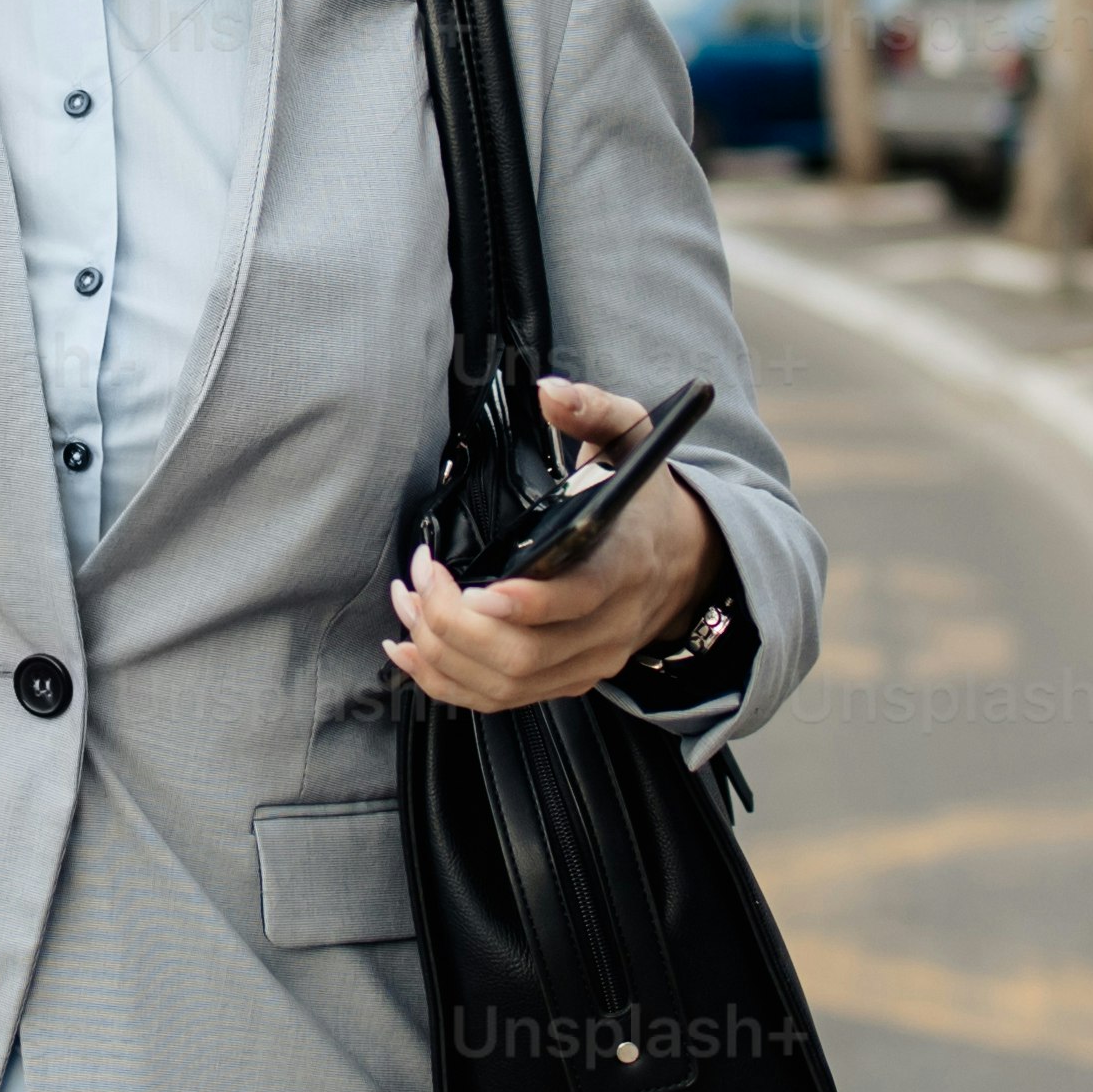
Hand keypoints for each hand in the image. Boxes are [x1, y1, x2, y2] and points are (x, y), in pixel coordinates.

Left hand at [382, 376, 714, 716]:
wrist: (684, 562)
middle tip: (419, 578)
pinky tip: (411, 648)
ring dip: (442, 650)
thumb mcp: (632, 440)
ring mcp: (587, 662)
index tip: (475, 588)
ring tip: (408, 602)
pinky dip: (447, 682)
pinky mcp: (566, 681)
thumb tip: (549, 392)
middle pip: (526, 654)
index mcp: (625, 565)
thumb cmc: (644, 500)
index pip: (580, 599)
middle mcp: (609, 625)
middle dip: (455, 624)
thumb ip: (593, 409)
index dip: (527, 603)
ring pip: (506, 684)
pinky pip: (499, 700)